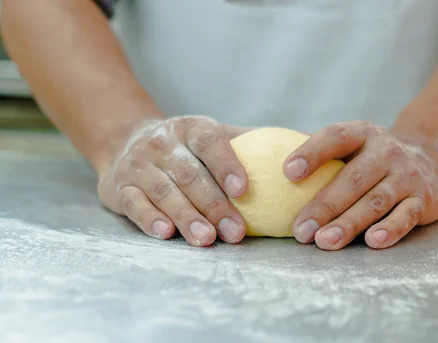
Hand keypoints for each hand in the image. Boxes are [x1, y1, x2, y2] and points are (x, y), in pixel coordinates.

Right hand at [98, 116, 250, 246]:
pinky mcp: (119, 188)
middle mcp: (162, 144)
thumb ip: (251, 140)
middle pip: (189, 175)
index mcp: (191, 128)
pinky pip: (135, 204)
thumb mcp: (212, 134)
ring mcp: (138, 166)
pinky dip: (149, 219)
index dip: (226, 164)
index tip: (244, 190)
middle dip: (214, 205)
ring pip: (163, 192)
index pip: (209, 142)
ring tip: (207, 239)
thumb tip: (306, 141)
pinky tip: (166, 233)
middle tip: (235, 232)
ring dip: (187, 217)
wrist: (125, 139)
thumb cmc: (185, 146)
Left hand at [284, 121, 437, 249]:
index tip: (287, 173)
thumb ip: (321, 154)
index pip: (335, 137)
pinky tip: (372, 241)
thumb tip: (267, 169)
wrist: (432, 160)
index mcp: (362, 134)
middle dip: (324, 206)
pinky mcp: (423, 199)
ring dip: (349, 223)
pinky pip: (405, 216)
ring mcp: (406, 174)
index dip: (312, 153)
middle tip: (300, 230)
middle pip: (352, 178)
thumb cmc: (374, 159)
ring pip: (375, 201)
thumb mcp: (354, 146)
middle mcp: (386, 151)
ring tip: (324, 241)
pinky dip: (390, 229)